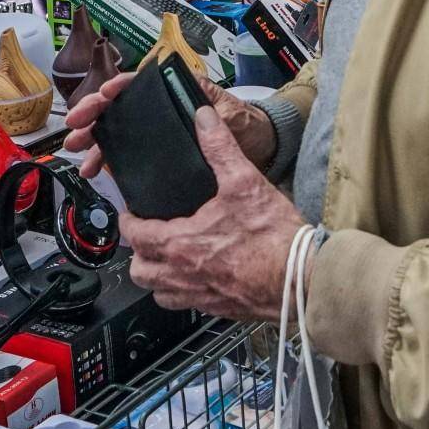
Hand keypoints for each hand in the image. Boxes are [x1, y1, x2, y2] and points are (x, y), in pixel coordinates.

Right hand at [62, 70, 275, 181]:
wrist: (260, 149)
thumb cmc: (247, 125)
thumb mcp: (232, 115)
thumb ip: (216, 112)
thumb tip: (199, 108)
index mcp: (177, 90)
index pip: (139, 82)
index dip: (116, 87)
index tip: (102, 96)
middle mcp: (162, 106)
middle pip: (119, 107)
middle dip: (93, 117)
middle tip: (74, 131)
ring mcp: (158, 129)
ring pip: (118, 130)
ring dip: (95, 141)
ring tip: (79, 155)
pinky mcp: (158, 150)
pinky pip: (127, 152)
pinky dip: (109, 160)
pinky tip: (97, 170)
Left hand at [115, 110, 306, 319]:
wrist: (300, 278)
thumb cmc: (274, 238)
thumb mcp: (244, 181)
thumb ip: (219, 146)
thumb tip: (203, 119)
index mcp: (181, 244)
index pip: (135, 235)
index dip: (128, 221)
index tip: (130, 214)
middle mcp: (182, 275)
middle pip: (140, 271)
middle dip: (138, 254)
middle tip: (146, 238)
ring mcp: (199, 296)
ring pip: (158, 293)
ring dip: (156, 277)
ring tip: (166, 261)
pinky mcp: (219, 308)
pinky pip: (186, 305)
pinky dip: (182, 293)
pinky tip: (198, 278)